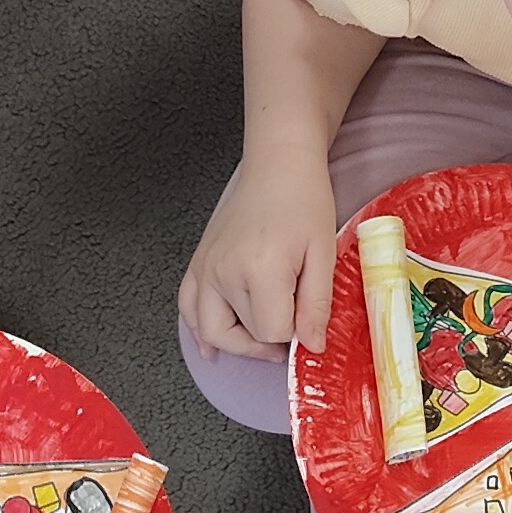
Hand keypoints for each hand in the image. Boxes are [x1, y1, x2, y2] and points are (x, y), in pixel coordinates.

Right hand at [179, 156, 343, 362]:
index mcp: (260, 269)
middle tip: (291, 331)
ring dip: (236, 343)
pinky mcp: (198, 262)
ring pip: (211, 330)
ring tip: (260, 341)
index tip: (307, 317)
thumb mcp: (324, 253)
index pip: (273, 331)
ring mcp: (206, 267)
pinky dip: (197, 330)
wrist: (278, 166)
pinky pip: (187, 306)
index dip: (296, 332)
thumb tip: (311, 346)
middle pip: (243, 334)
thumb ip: (316, 304)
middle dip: (269, 340)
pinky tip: (211, 346)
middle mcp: (225, 271)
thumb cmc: (304, 201)